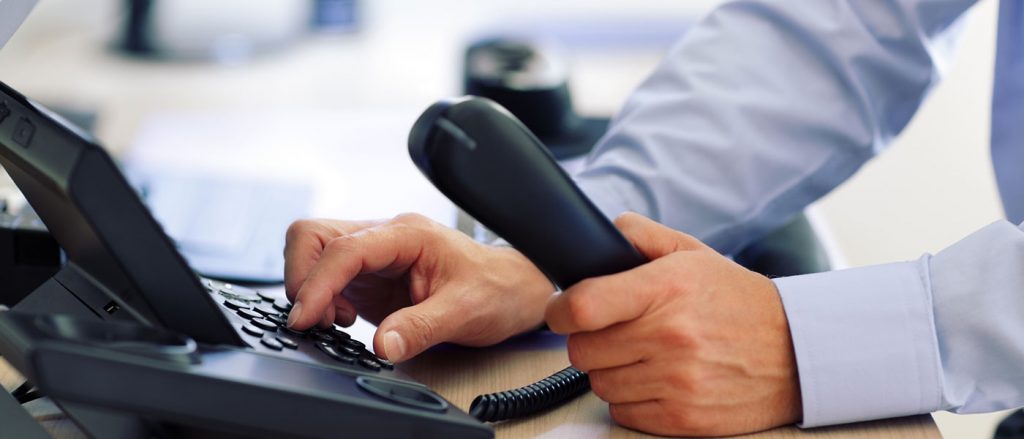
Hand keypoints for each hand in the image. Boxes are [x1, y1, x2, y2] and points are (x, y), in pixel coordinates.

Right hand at [284, 213, 554, 362]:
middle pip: (313, 235)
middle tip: (314, 319)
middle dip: (302, 277)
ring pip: (314, 253)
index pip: (343, 247)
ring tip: (336, 321)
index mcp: (407, 235)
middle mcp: (385, 237)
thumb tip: (382, 344)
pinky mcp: (370, 276)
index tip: (306, 317)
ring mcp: (374, 255)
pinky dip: (322, 300)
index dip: (317, 282)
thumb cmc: (496, 289)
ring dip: (311, 289)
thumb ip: (421, 327)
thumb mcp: (464, 312)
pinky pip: (327, 278)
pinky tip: (346, 320)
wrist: (513, 290)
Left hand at [546, 212, 800, 435]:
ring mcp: (676, 381)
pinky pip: (624, 413)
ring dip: (612, 372)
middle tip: (614, 334)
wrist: (797, 351)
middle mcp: (669, 336)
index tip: (561, 313)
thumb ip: (643, 236)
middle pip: (582, 351)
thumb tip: (604, 231)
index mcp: (666, 289)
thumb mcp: (694, 254)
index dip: (560, 312)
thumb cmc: (737, 301)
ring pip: (600, 384)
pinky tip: (656, 381)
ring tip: (642, 357)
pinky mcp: (684, 419)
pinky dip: (632, 400)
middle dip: (590, 342)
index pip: (582, 306)